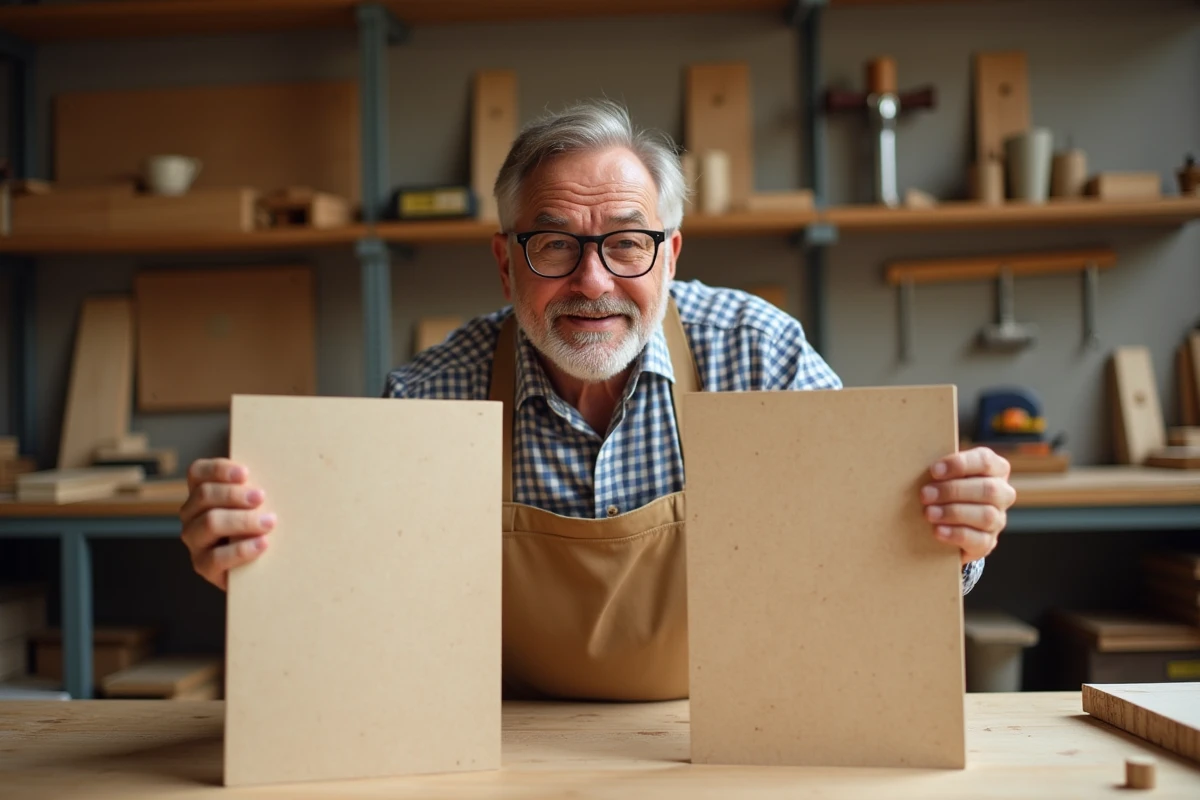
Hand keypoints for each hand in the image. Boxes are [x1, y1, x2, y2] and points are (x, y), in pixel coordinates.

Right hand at [179, 458, 274, 589]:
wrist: (260, 566)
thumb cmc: (260, 524)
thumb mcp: (256, 503)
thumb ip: (255, 489)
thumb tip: (280, 472)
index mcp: (201, 493)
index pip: (197, 472)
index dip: (218, 470)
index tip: (245, 473)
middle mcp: (191, 514)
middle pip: (204, 495)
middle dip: (234, 494)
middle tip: (261, 497)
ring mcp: (195, 540)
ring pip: (210, 522)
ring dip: (242, 520)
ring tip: (269, 522)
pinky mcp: (203, 566)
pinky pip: (216, 557)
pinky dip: (242, 549)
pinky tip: (263, 544)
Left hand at [920, 446, 1014, 564]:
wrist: (945, 522)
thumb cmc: (943, 488)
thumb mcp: (944, 474)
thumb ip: (940, 468)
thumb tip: (918, 463)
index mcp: (995, 469)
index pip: (985, 461)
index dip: (960, 465)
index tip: (934, 471)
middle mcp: (1002, 494)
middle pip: (988, 489)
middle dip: (953, 491)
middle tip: (925, 494)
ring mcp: (998, 520)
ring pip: (986, 516)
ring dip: (953, 513)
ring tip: (928, 513)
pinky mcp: (988, 542)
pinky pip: (979, 540)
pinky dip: (956, 534)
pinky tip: (937, 531)